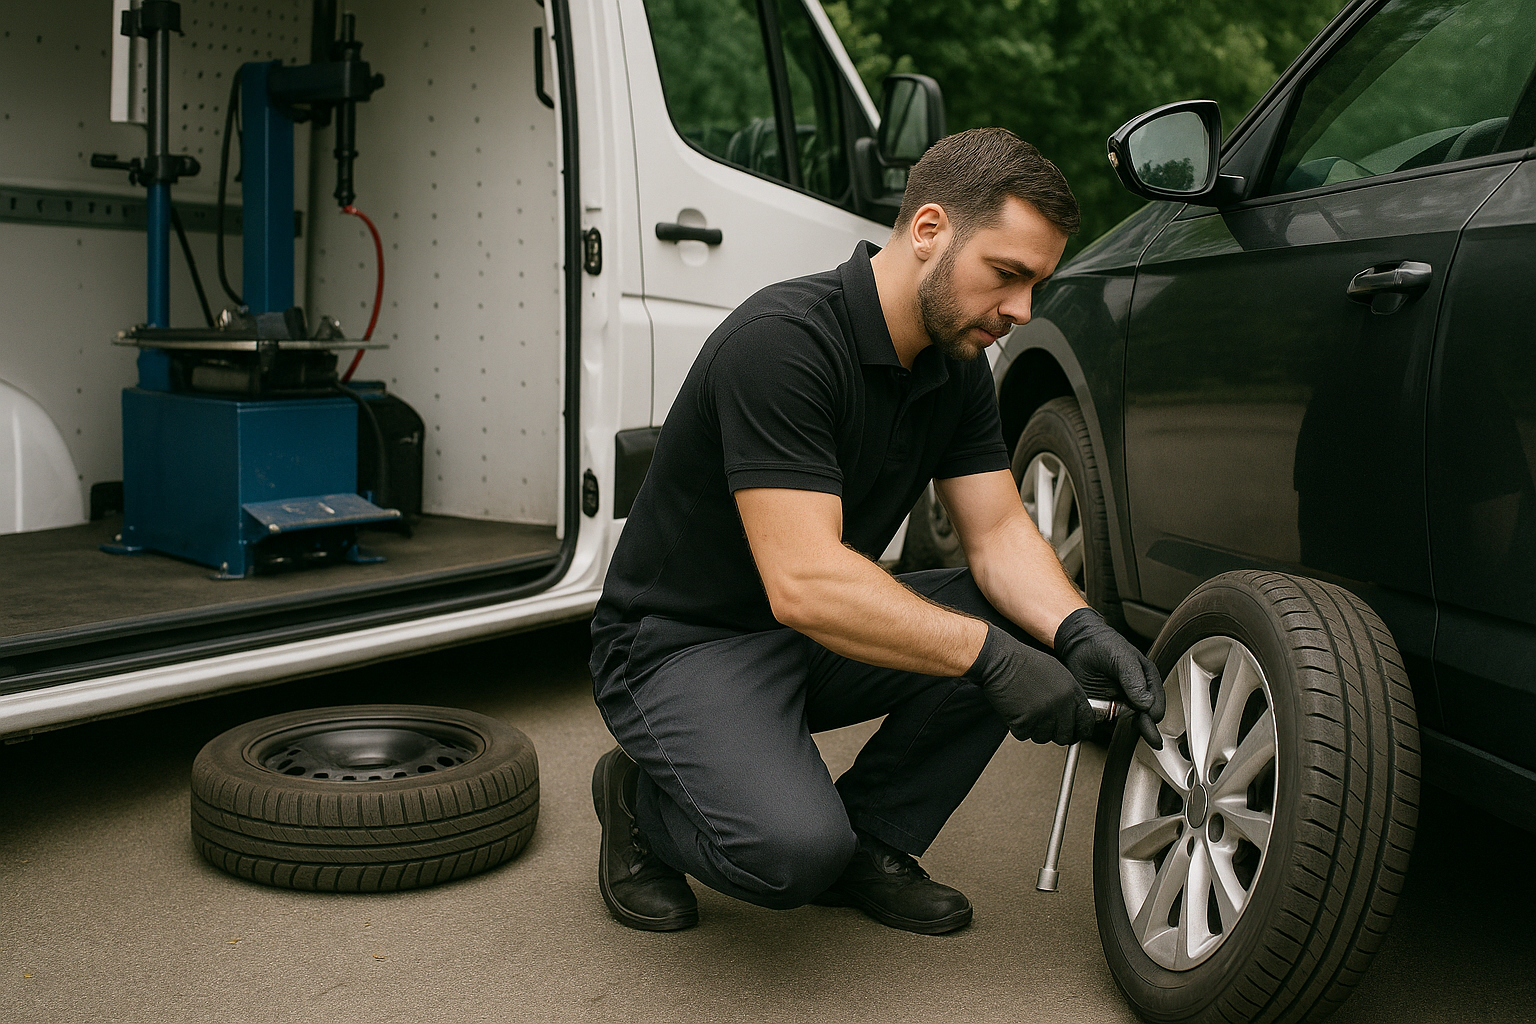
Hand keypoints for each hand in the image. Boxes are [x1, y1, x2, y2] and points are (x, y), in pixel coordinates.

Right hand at [965, 623, 1095, 744]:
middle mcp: (1061, 705)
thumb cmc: (1023, 662)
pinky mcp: (1025, 722)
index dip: (1079, 730)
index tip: (1074, 733)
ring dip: (1034, 729)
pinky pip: (1024, 735)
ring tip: (1026, 711)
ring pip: (1043, 738)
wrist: (1000, 661)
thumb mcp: (1056, 673)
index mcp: (1072, 692)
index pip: (1085, 721)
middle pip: (1065, 735)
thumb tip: (1071, 711)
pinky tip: (1015, 711)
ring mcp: (1044, 715)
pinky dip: (1018, 727)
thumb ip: (1067, 693)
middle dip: (1055, 734)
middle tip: (1044, 725)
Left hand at [1054, 608, 1165, 748]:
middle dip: (1149, 727)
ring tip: (1143, 735)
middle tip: (1154, 740)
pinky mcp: (1105, 705)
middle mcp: (1136, 692)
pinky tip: (1111, 722)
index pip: (1156, 701)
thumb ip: (1134, 680)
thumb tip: (1146, 702)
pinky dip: (1110, 722)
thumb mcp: (1122, 658)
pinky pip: (1109, 719)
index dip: (1154, 711)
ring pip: (1129, 720)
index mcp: (1147, 678)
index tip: (1150, 716)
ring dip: (1132, 727)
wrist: (1078, 642)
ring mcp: (1121, 700)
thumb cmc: (1103, 644)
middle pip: (1146, 715)